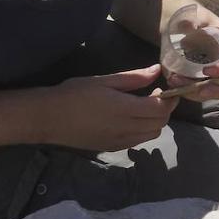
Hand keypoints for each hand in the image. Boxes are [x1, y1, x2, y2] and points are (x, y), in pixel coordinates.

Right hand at [48, 64, 178, 151]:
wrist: (49, 119)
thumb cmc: (75, 94)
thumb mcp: (104, 81)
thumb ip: (133, 78)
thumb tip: (156, 70)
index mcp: (125, 109)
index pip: (160, 108)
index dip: (169, 99)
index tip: (166, 87)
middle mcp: (126, 129)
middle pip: (160, 123)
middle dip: (165, 109)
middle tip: (156, 95)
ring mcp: (120, 142)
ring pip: (152, 134)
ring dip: (155, 121)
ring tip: (144, 106)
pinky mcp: (113, 148)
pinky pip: (139, 141)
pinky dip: (144, 130)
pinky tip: (132, 119)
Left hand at [165, 20, 218, 101]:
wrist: (181, 25)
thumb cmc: (192, 17)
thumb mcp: (193, 15)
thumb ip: (191, 21)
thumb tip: (189, 28)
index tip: (207, 72)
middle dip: (218, 90)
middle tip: (199, 90)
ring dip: (201, 93)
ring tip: (178, 84)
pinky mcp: (212, 80)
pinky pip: (208, 92)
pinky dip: (194, 93)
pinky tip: (178, 86)